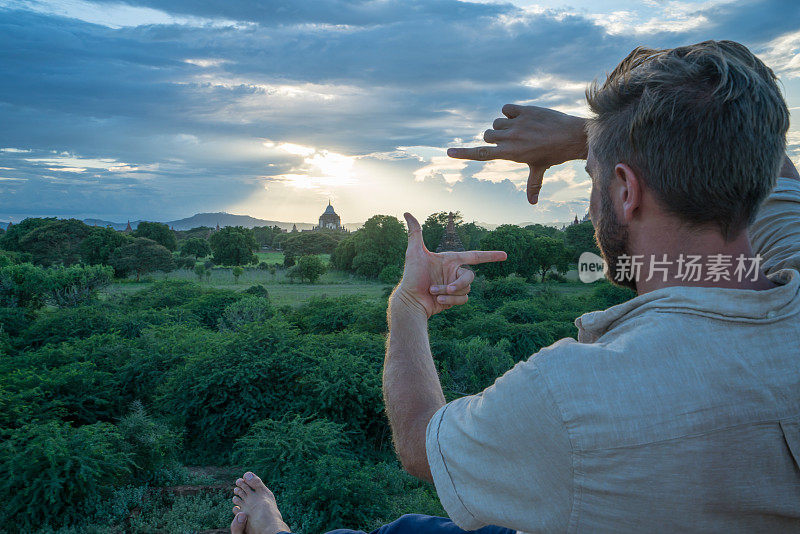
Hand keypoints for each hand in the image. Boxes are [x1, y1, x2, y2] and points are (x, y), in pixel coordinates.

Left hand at [392, 213, 506, 317]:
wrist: (410, 301)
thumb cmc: (411, 276)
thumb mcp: (413, 253)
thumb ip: (415, 233)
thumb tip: (407, 213)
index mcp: (450, 260)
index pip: (475, 256)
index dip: (490, 256)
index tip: (505, 255)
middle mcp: (454, 273)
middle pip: (470, 277)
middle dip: (459, 283)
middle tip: (447, 288)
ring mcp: (455, 286)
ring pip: (466, 289)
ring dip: (449, 292)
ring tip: (433, 292)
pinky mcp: (454, 299)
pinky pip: (463, 299)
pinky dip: (451, 300)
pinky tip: (438, 300)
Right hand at [447, 104, 587, 203]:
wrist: (572, 136)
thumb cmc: (554, 154)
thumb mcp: (540, 169)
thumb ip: (533, 185)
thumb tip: (533, 203)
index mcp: (510, 154)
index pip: (481, 154)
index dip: (463, 154)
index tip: (448, 153)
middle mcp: (510, 139)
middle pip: (487, 135)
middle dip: (494, 137)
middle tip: (511, 140)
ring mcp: (517, 124)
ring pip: (496, 122)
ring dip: (503, 125)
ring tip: (520, 129)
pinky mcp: (524, 110)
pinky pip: (506, 108)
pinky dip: (510, 112)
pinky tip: (521, 117)